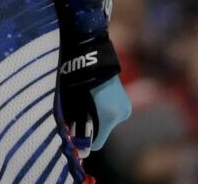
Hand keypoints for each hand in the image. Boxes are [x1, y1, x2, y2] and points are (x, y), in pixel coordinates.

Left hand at [58, 30, 129, 154]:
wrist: (91, 53)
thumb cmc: (79, 76)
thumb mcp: (74, 100)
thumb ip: (75, 120)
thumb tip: (72, 138)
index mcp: (110, 115)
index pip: (97, 143)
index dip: (84, 143)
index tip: (74, 141)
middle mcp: (121, 113)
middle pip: (101, 132)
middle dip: (89, 128)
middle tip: (74, 118)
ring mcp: (124, 106)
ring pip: (106, 122)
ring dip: (94, 118)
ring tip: (81, 104)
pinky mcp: (124, 99)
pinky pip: (110, 112)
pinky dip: (100, 111)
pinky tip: (90, 100)